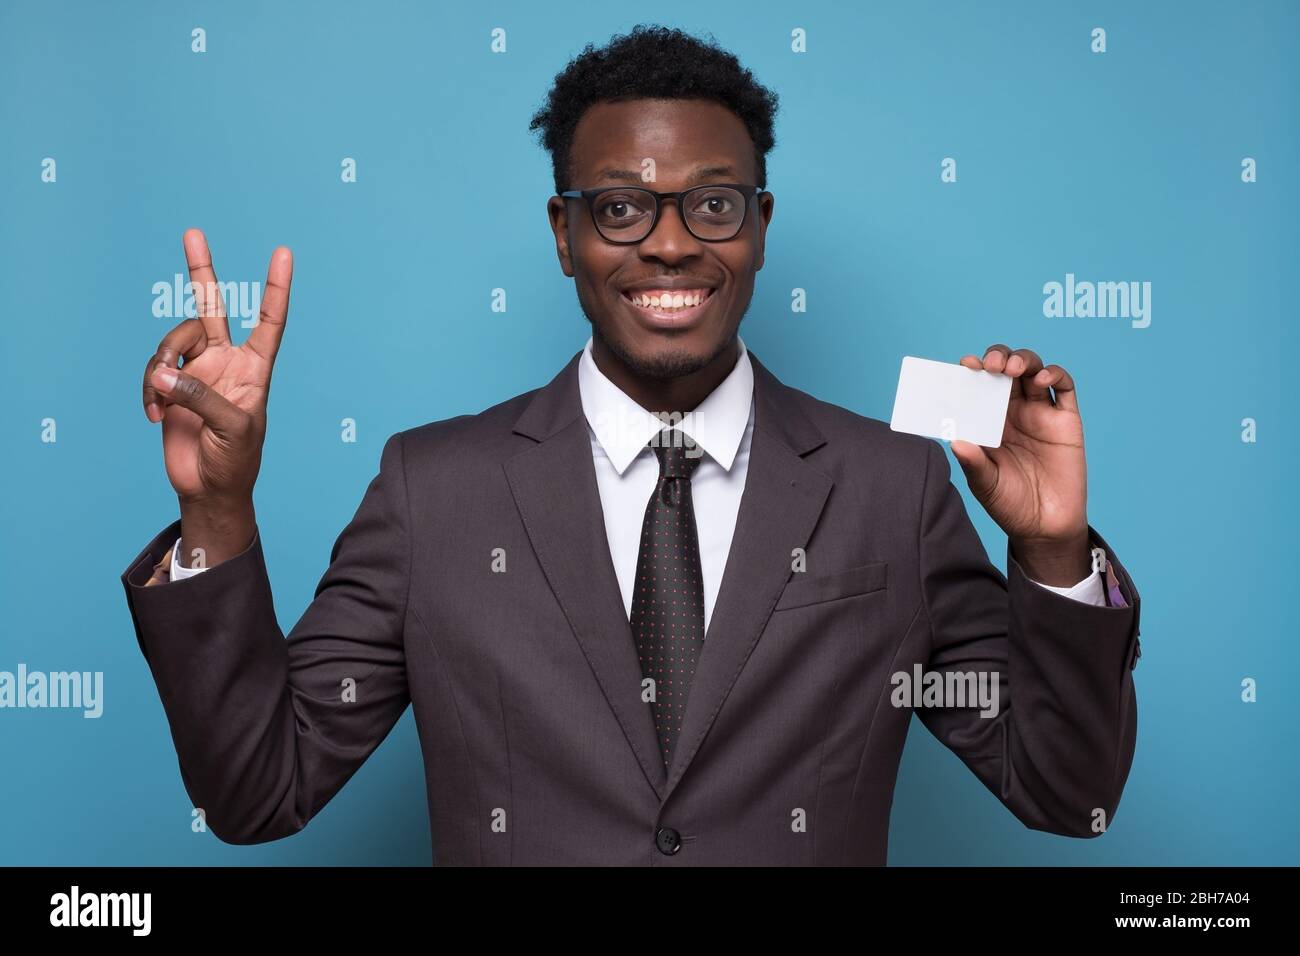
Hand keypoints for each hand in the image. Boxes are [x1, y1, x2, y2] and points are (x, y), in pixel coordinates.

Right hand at [141, 229, 291, 564]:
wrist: (209, 487)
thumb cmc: (236, 460)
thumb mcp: (231, 429)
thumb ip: (199, 396)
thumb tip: (161, 372)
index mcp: (255, 368)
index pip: (269, 321)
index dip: (274, 288)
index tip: (282, 253)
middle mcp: (226, 361)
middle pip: (211, 308)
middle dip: (202, 272)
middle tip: (193, 234)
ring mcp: (197, 370)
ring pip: (171, 342)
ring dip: (160, 366)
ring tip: (159, 400)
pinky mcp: (170, 385)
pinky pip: (152, 370)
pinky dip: (148, 390)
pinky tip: (154, 414)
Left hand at [951, 345, 1089, 584]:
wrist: (1045, 527)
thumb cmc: (1009, 504)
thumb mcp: (985, 485)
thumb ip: (973, 463)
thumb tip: (954, 440)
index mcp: (987, 421)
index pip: (978, 385)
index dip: (972, 371)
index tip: (964, 366)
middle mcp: (1012, 412)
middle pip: (1005, 370)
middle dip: (997, 358)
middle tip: (990, 365)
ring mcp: (1040, 413)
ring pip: (1033, 371)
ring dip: (1022, 360)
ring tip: (1011, 368)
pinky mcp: (1066, 420)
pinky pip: (1064, 387)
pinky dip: (1054, 374)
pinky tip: (1041, 379)